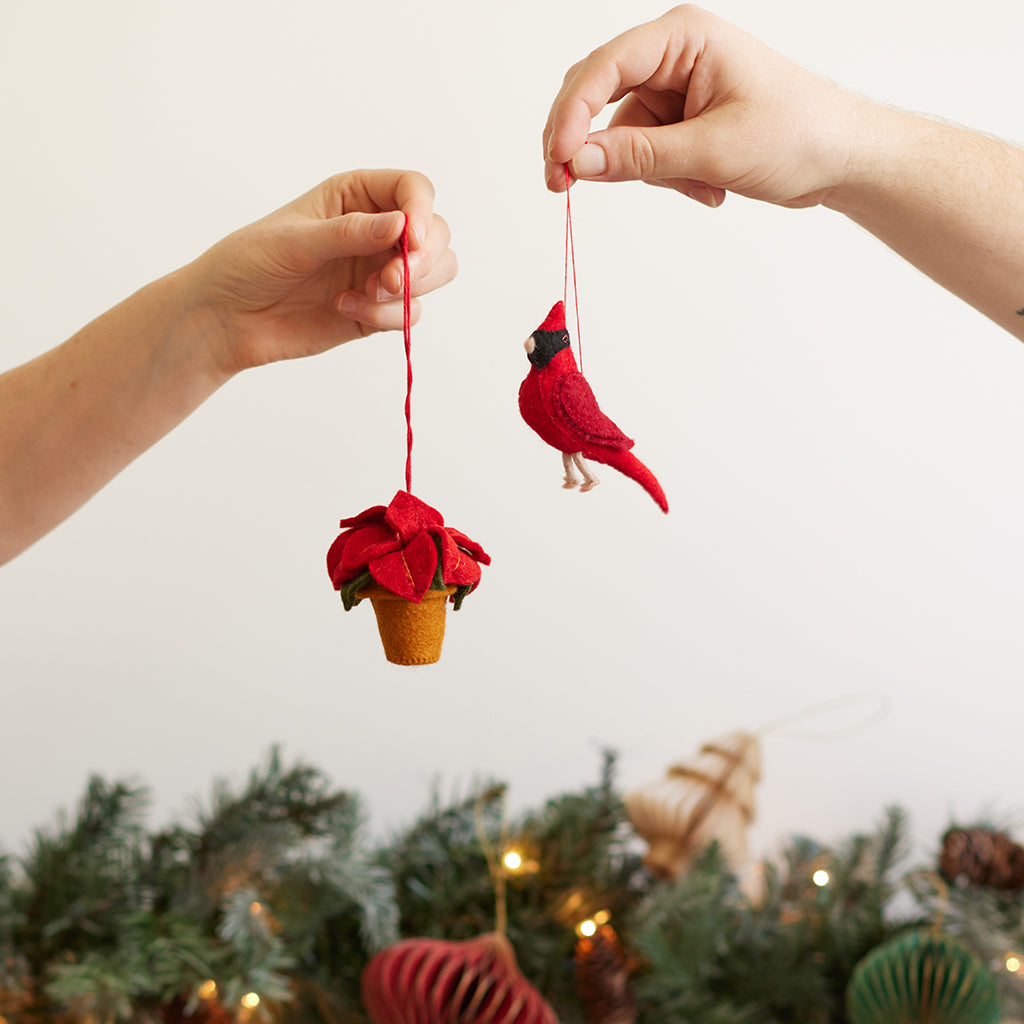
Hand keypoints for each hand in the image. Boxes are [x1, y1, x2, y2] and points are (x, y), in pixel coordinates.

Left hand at [187, 169, 456, 373]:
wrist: (226, 318)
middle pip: (436, 234)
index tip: (412, 241)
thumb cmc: (249, 263)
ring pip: (435, 274)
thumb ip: (351, 233)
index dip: (422, 212)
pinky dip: (388, 316)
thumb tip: (402, 225)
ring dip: (412, 288)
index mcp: (356, 196)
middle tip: (393, 280)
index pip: (413, 190)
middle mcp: (376, 231)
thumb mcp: (296, 240)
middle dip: (425, 259)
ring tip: (370, 293)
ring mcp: (379, 271)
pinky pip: (410, 313)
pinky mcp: (377, 310)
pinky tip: (345, 308)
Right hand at [543, 5, 863, 208]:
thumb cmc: (798, 133)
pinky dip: (670, 179)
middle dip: (589, 146)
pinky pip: (646, 156)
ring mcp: (676, 91)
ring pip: (622, 137)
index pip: (603, 68)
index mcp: (683, 38)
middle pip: (598, 97)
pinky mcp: (681, 123)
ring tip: (701, 184)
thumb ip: (641, 156)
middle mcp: (673, 57)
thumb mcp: (714, 149)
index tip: (558, 161)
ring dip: (653, 173)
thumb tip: (578, 163)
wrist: (842, 158)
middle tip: (564, 186)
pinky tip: (709, 187)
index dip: (571, 115)